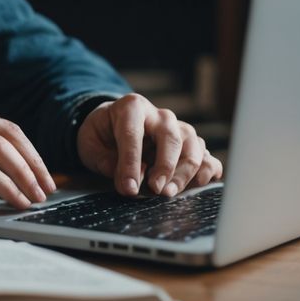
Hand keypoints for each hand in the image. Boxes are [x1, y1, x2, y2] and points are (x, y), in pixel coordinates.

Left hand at [76, 93, 223, 197]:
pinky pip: (209, 158)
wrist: (113, 125)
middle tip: (156, 190)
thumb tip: (129, 183)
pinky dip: (207, 173)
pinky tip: (195, 186)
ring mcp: (180, 129)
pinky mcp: (193, 146)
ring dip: (185, 174)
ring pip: (193, 148)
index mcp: (131, 107)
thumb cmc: (102, 134)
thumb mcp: (90, 143)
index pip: (133, 134)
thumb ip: (105, 161)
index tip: (129, 188)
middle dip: (165, 167)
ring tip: (168, 193)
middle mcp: (160, 115)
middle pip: (171, 138)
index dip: (130, 163)